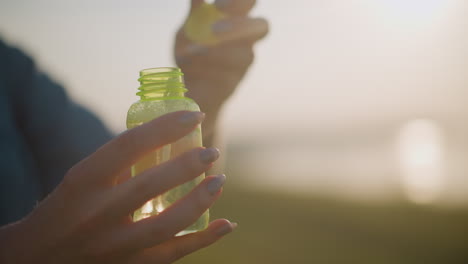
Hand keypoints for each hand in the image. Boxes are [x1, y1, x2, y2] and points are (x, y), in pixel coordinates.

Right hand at [0, 111, 235, 263]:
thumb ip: (122, 162)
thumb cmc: (68, 207)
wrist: (40, 256)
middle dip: (187, 166)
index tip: (193, 115)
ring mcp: (113, 245)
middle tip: (211, 153)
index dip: (165, 127)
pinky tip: (227, 225)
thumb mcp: (84, 178)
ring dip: (200, 201)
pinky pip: (173, 254)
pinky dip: (205, 240)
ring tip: (219, 181)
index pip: (128, 145)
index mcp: (83, 181)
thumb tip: (169, 138)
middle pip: (148, 185)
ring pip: (165, 225)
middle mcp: (96, 214)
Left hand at [175, 0, 268, 144]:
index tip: (218, 7)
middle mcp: (248, 39)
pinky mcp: (236, 81)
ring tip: (192, 52)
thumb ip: (195, 13)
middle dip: (241, 27)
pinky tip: (189, 66)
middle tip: (214, 30)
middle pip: (262, 26)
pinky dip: (206, 70)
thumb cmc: (190, 51)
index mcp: (238, 19)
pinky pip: (228, 75)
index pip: (249, 3)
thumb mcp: (187, 29)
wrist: (187, 86)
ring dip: (218, 53)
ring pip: (245, 56)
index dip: (239, 3)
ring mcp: (245, 62)